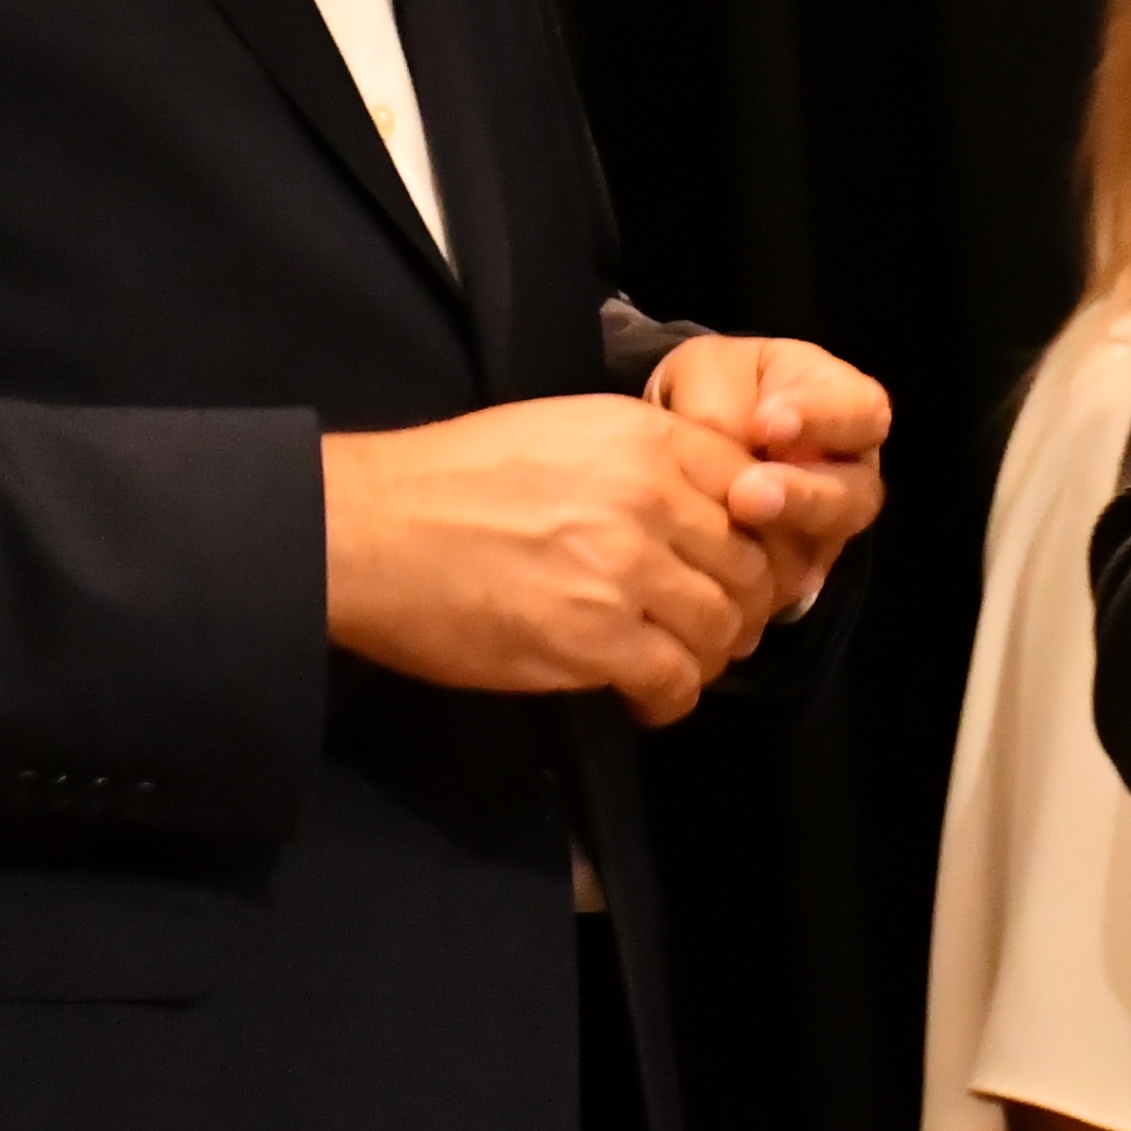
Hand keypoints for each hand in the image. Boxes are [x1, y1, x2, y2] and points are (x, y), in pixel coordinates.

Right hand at [321, 396, 781, 725]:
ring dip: (708, 655)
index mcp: (650, 439)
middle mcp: (652, 499)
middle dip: (741, 605)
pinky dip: (670, 699)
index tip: (742, 568)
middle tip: (713, 627)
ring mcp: (625, 571)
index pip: (758, 492)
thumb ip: (649, 459)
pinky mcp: (592, 639)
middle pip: (749, 566)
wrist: (370, 528)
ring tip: (677, 663)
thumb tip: (703, 506)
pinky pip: (673, 681)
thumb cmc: (456, 477)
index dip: (760, 540)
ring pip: (720, 627)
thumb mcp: (571, 431)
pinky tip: (646, 698)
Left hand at [643, 331, 892, 610]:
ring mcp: (823, 530)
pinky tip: (720, 563)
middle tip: (749, 493)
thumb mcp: (710, 371)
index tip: (768, 422)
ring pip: (825, 545)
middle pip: (856, 494)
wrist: (678, 445)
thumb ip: (723, 397)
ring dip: (781, 536)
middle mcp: (848, 473)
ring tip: (735, 518)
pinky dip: (753, 576)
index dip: (823, 420)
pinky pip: (782, 585)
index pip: (862, 412)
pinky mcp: (790, 574)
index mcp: (844, 406)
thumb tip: (728, 437)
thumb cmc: (709, 394)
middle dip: (804, 494)